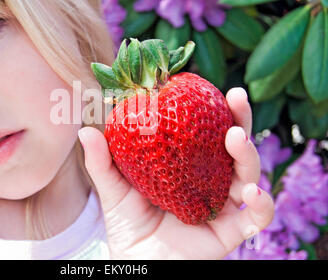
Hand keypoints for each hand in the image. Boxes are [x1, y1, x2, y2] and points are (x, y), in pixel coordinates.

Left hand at [78, 87, 273, 258]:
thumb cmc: (127, 224)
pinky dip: (262, 204)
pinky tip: (252, 192)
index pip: (203, 132)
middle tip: (236, 97)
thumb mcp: (113, 189)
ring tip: (236, 137)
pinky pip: (257, 218)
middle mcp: (209, 181)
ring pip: (248, 174)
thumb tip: (85, 130)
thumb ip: (102, 162)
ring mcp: (222, 204)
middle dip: (239, 119)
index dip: (209, 109)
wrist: (135, 262)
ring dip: (248, 154)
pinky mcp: (230, 231)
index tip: (205, 86)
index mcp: (187, 166)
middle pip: (232, 146)